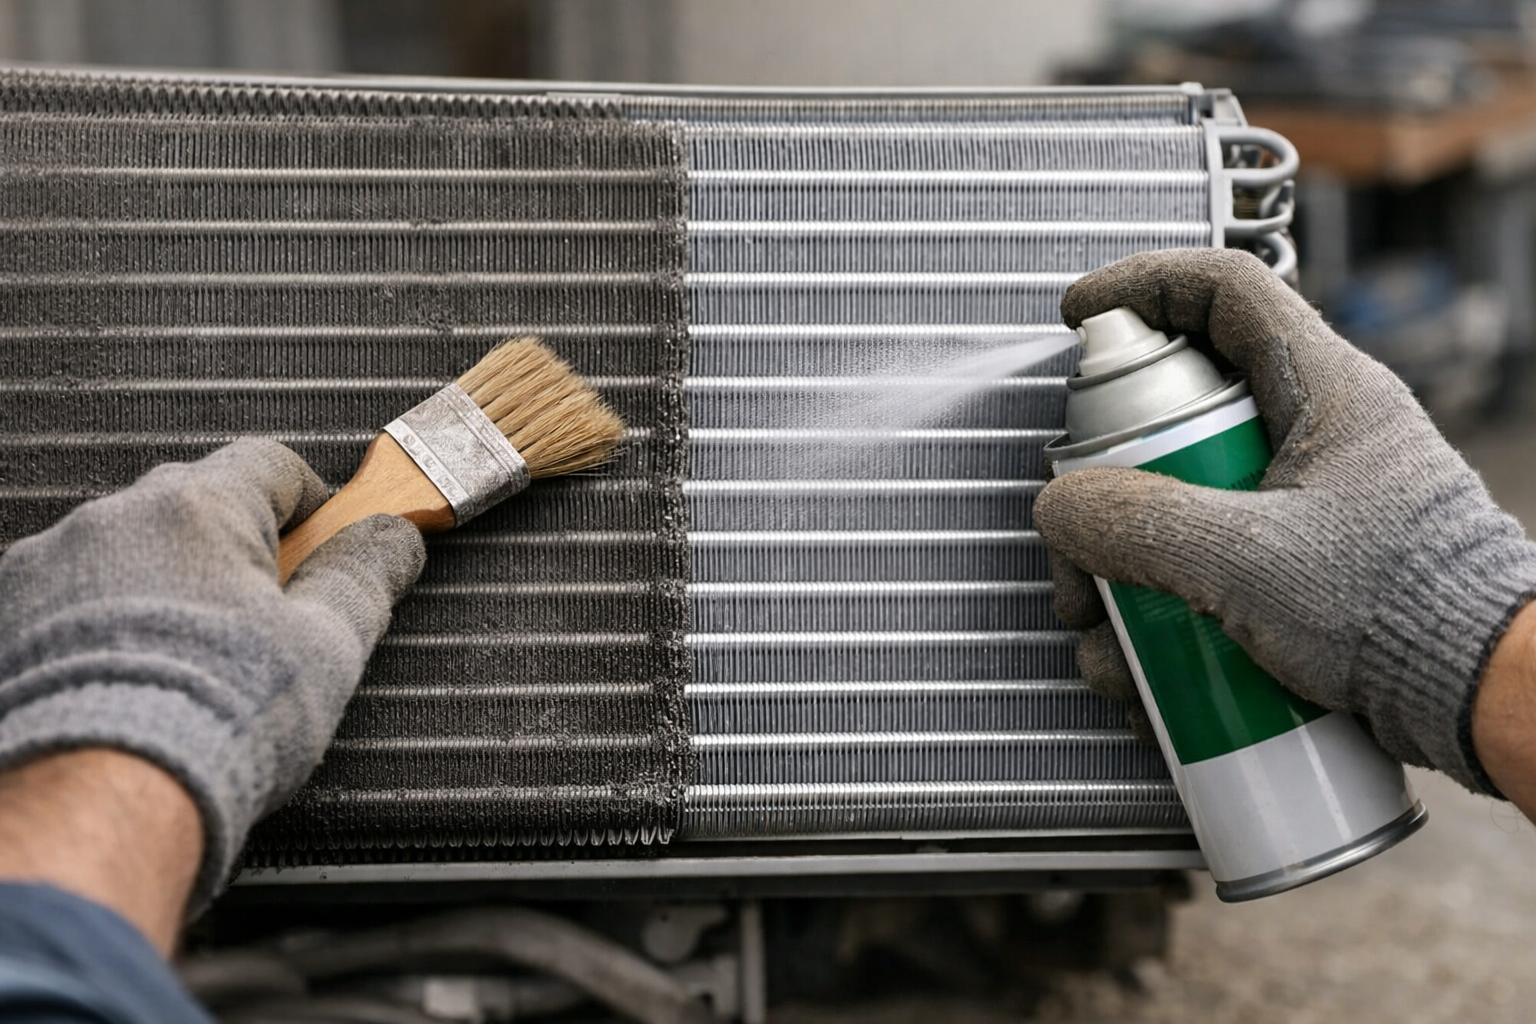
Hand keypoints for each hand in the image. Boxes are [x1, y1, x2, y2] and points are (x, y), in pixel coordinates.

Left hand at [0, 439, 424, 913]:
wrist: (98, 801)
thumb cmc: (210, 723)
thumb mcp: (330, 645)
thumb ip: (366, 575)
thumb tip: (394, 536)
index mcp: (201, 506)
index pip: (271, 463)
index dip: (309, 500)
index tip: (323, 537)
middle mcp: (114, 518)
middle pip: (194, 505)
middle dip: (234, 549)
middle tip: (265, 616)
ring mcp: (47, 567)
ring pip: (126, 554)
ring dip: (162, 587)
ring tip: (191, 664)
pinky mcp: (7, 619)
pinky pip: (68, 601)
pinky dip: (102, 628)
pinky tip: (131, 681)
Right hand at [1035, 248, 1535, 793]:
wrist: (1482, 699)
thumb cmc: (1404, 613)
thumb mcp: (1248, 561)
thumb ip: (1141, 526)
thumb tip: (1061, 508)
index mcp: (1323, 391)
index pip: (1224, 292)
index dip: (1143, 286)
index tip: (1077, 318)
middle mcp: (1310, 439)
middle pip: (1171, 424)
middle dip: (1104, 500)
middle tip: (1077, 555)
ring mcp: (1300, 509)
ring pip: (1173, 513)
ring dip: (1120, 583)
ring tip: (1110, 654)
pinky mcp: (1293, 575)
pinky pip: (1199, 576)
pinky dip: (1158, 625)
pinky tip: (1144, 685)